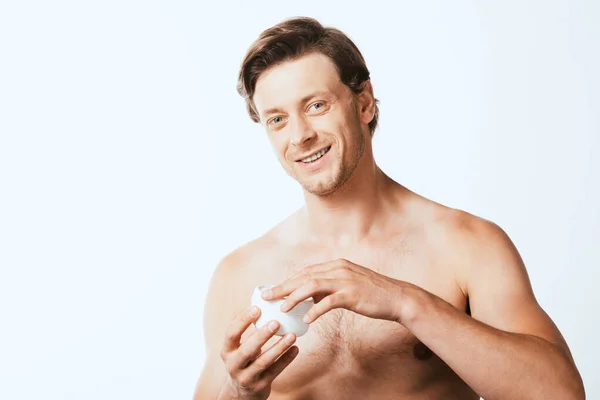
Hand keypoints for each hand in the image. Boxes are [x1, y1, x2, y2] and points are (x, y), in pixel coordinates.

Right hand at [219, 306, 298, 399]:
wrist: (242, 393)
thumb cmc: (244, 361)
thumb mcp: (238, 348)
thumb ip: (246, 331)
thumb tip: (262, 303)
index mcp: (227, 350)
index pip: (231, 334)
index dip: (242, 321)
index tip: (257, 308)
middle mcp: (233, 365)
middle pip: (247, 350)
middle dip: (261, 336)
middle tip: (276, 322)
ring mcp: (246, 377)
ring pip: (263, 362)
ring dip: (279, 348)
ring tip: (292, 335)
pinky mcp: (260, 386)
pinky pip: (275, 372)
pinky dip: (286, 360)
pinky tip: (295, 349)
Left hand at [261, 258, 409, 323]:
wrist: (398, 298)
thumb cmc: (374, 294)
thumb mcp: (349, 285)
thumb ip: (330, 288)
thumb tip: (310, 297)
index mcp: (337, 265)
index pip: (306, 271)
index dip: (288, 280)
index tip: (274, 290)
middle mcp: (339, 269)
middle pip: (304, 276)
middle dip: (284, 287)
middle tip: (267, 297)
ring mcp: (345, 280)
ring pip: (312, 286)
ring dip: (294, 297)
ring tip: (282, 308)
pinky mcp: (352, 295)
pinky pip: (329, 302)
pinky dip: (315, 310)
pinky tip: (307, 320)